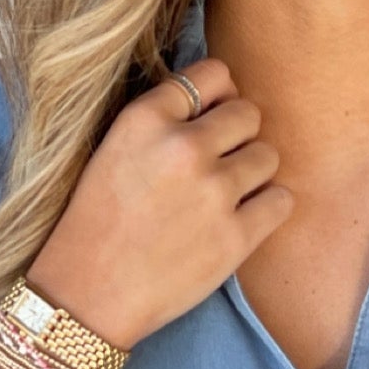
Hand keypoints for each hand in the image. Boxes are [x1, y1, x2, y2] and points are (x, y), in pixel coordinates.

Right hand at [26, 57, 293, 349]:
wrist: (87, 294)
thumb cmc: (97, 221)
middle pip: (249, 113)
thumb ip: (163, 118)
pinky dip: (267, 208)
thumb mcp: (114, 147)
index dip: (218, 98)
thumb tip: (223, 99)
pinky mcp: (235, 237)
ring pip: (268, 156)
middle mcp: (183, 147)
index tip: (209, 121)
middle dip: (238, 136)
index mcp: (146, 118)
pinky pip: (281, 200)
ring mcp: (213, 192)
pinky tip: (241, 220)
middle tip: (216, 166)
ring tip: (223, 197)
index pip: (215, 74)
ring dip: (252, 173)